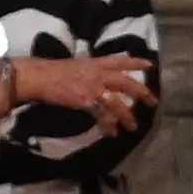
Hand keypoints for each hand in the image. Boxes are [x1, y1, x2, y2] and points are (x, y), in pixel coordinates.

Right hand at [5, 52, 153, 134]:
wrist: (38, 77)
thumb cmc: (52, 71)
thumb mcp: (76, 65)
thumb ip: (90, 71)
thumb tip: (99, 78)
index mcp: (95, 63)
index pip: (120, 61)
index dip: (136, 62)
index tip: (150, 65)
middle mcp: (98, 74)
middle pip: (126, 83)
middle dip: (142, 93)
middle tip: (154, 102)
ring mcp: (93, 88)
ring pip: (117, 103)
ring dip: (126, 116)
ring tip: (133, 126)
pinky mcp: (85, 101)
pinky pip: (101, 115)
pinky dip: (107, 124)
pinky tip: (111, 132)